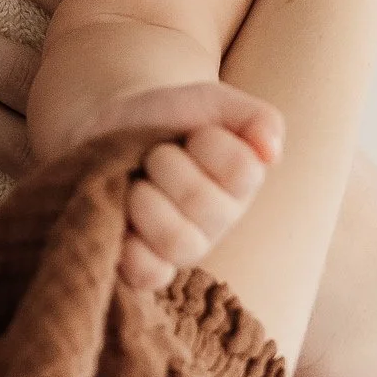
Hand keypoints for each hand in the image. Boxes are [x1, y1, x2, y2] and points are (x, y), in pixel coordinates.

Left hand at [107, 83, 283, 293]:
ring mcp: (184, 248)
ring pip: (179, 241)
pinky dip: (131, 247)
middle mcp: (218, 221)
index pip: (242, 171)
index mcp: (241, 183)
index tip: (192, 133)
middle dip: (167, 166)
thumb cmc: (165, 118)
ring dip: (147, 203)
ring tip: (134, 185)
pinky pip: (150, 274)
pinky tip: (122, 217)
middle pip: (205, 204)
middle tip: (153, 156)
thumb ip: (254, 118)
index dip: (209, 144)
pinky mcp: (148, 268)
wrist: (105, 133)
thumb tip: (271, 151)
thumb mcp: (210, 102)